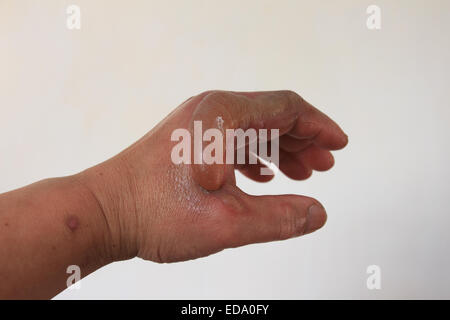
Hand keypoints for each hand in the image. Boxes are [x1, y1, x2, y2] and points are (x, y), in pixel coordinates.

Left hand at [78, 90, 347, 262]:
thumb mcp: (226, 223)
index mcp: (221, 117)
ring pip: (252, 129)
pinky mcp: (188, 141)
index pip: (286, 109)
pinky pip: (232, 139)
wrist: (102, 212)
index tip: (338, 144)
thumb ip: (278, 218)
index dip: (319, 127)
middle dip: (303, 140)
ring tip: (301, 173)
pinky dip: (255, 155)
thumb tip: (316, 213)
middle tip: (324, 164)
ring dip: (281, 149)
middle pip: (271, 116)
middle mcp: (209, 112)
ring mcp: (196, 125)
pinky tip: (263, 175)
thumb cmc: (151, 212)